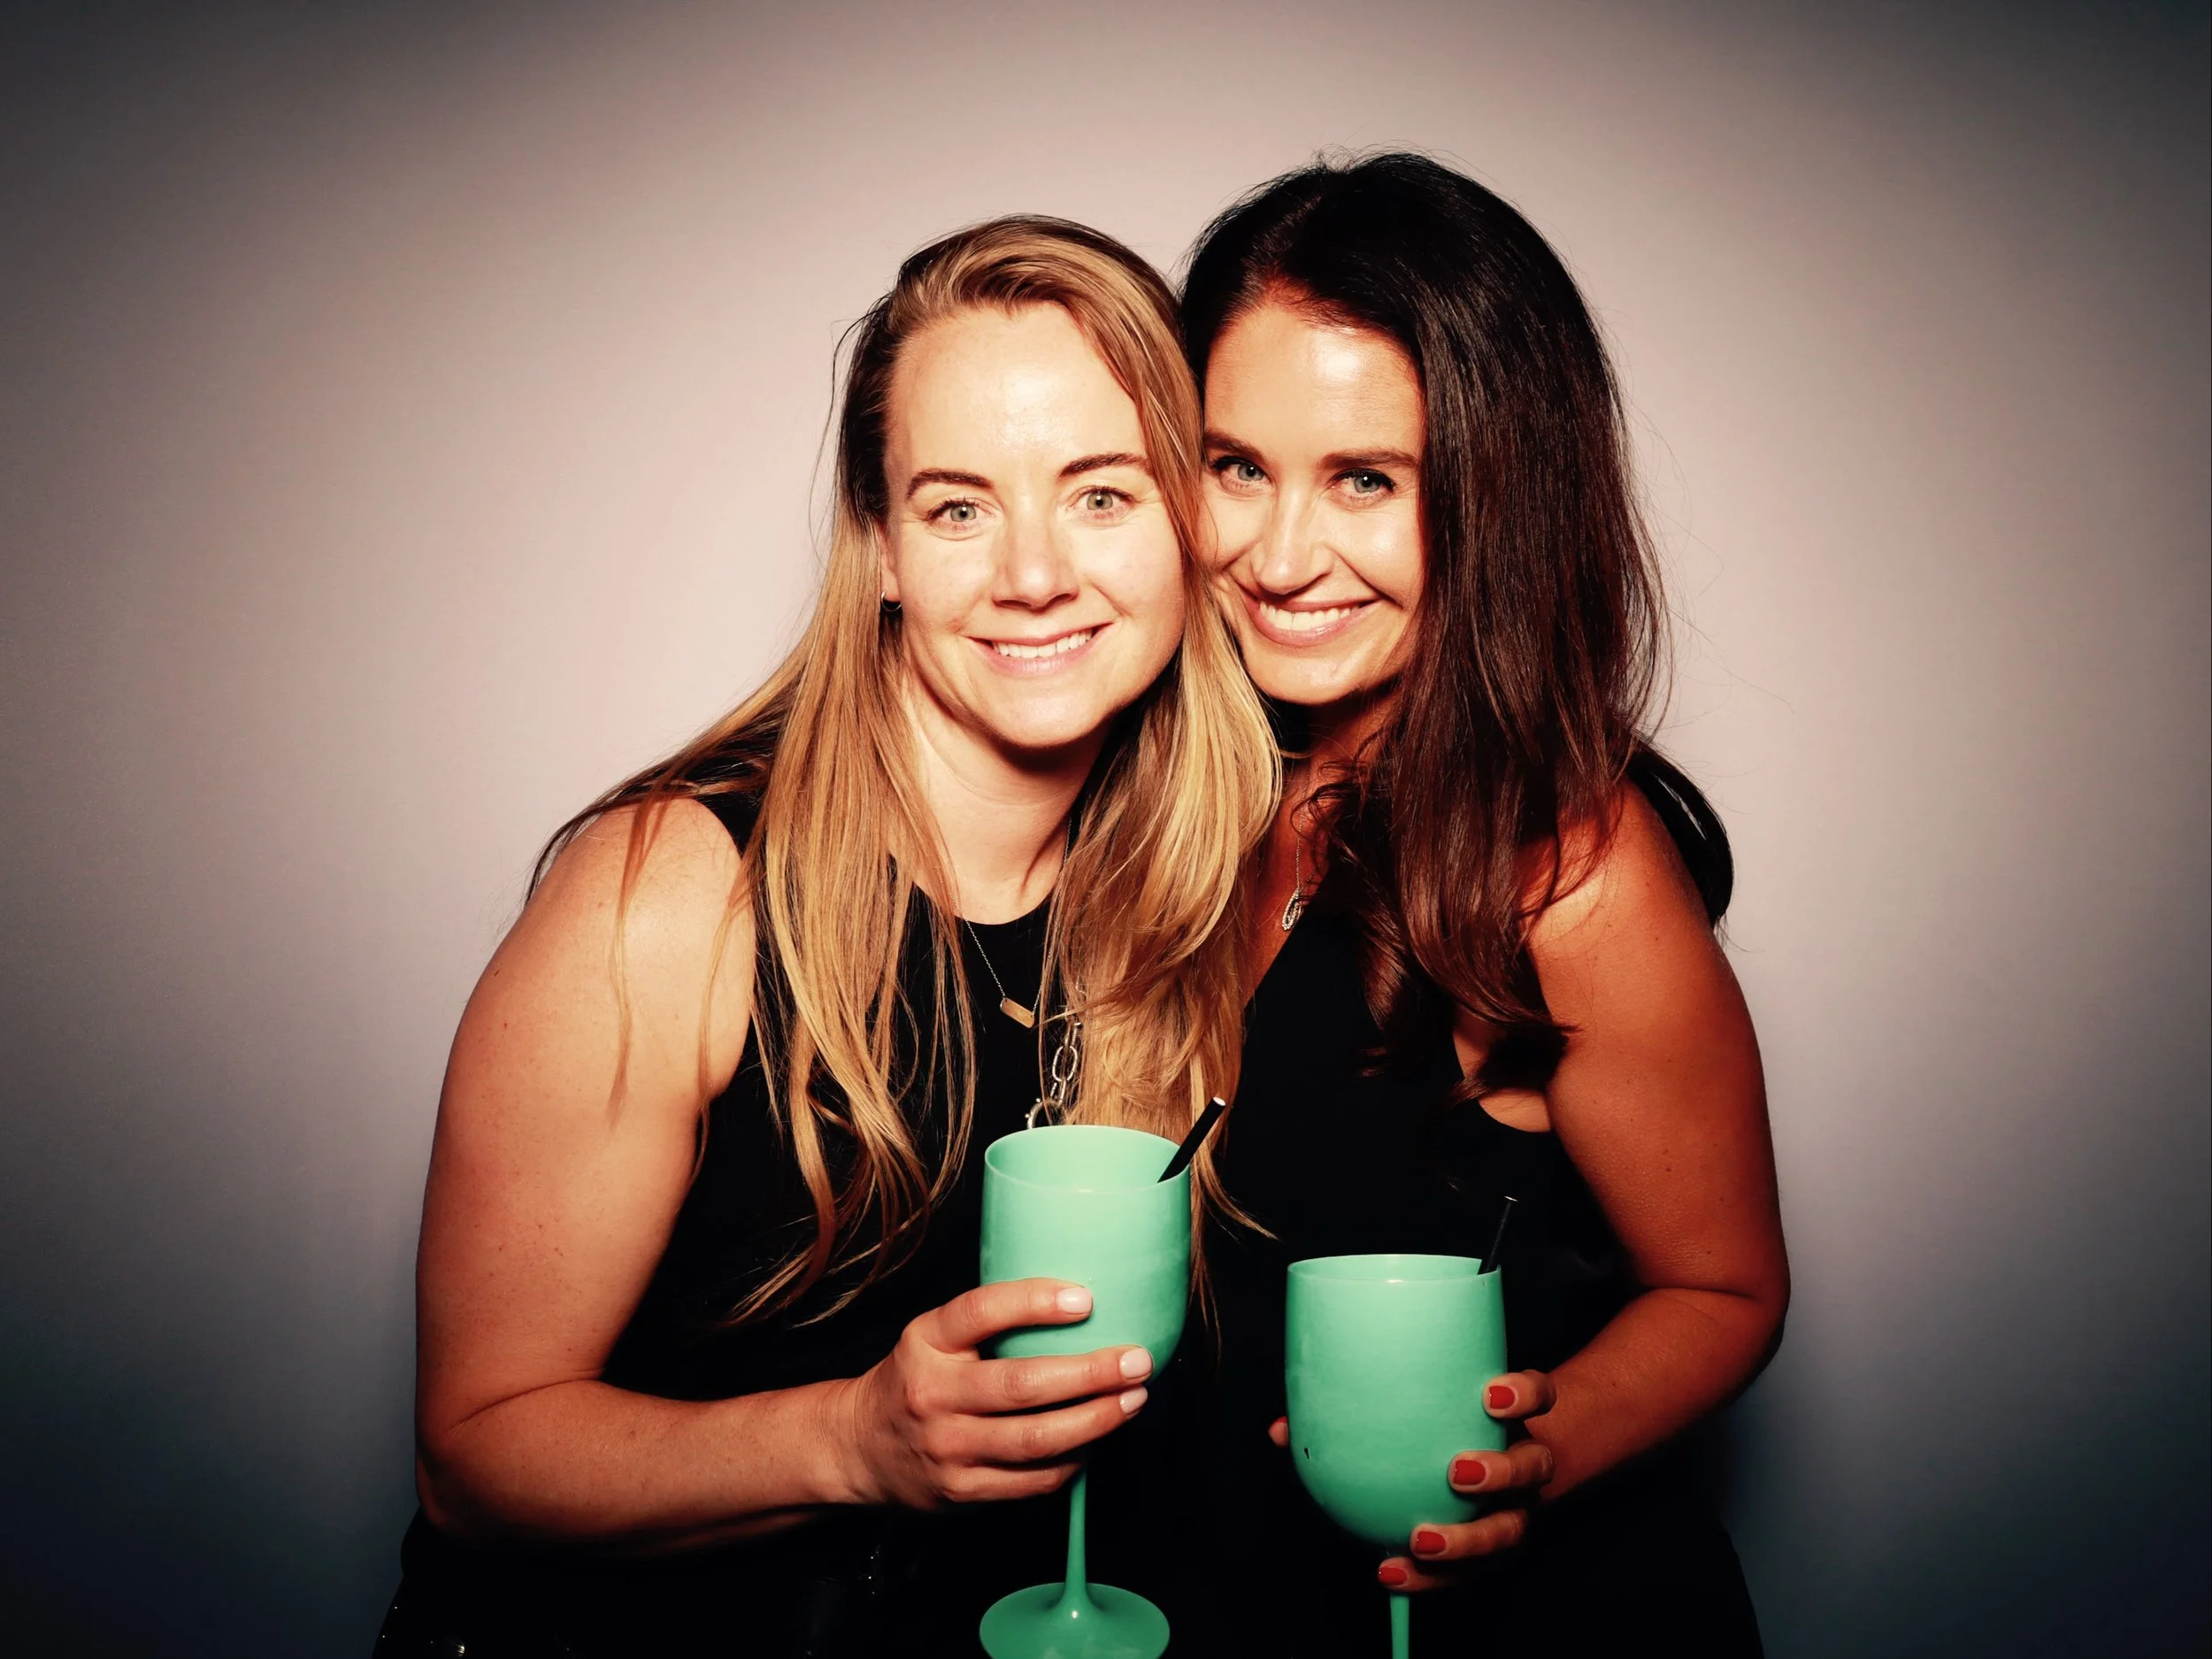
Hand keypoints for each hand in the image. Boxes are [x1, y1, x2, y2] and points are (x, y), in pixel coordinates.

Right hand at [834, 1279, 1151, 1509]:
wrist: (860, 1446)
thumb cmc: (916, 1379)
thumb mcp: (932, 1336)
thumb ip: (987, 1322)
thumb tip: (1077, 1302)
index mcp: (926, 1342)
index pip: (980, 1311)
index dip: (1034, 1302)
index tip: (1086, 1298)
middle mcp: (933, 1394)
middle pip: (1021, 1384)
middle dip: (1090, 1373)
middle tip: (1137, 1360)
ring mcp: (947, 1447)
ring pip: (1035, 1439)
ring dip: (1096, 1420)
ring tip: (1133, 1400)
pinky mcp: (962, 1491)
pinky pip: (1032, 1481)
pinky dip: (1074, 1461)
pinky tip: (1097, 1440)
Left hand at [1265, 1368, 1557, 1593]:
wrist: (1502, 1462)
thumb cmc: (1445, 1428)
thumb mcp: (1420, 1408)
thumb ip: (1357, 1405)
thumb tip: (1283, 1430)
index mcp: (1512, 1416)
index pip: (1538, 1395)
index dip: (1522, 1394)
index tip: (1491, 1395)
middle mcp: (1524, 1462)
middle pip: (1531, 1468)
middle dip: (1499, 1473)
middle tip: (1458, 1473)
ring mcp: (1516, 1509)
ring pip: (1510, 1530)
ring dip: (1467, 1540)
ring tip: (1421, 1541)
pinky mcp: (1495, 1550)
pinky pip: (1471, 1572)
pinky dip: (1430, 1578)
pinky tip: (1391, 1573)